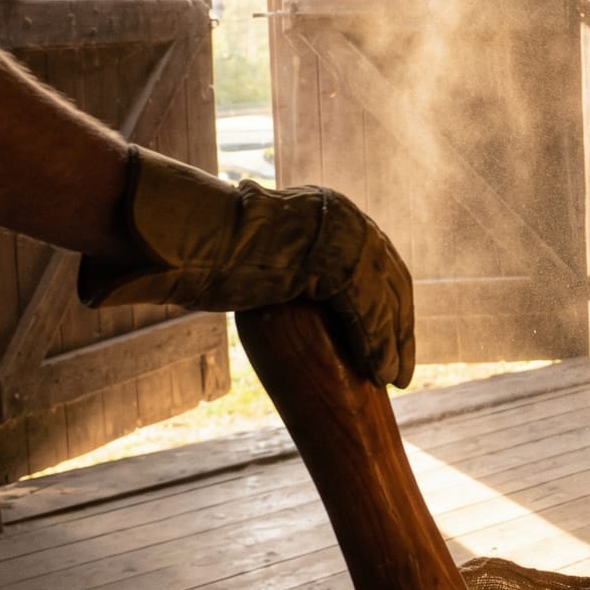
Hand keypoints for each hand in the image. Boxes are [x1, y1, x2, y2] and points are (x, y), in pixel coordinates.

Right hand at [78, 147, 415, 386]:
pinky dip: (376, 342)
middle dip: (400, 328)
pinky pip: (364, 308)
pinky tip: (380, 370)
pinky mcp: (328, 258)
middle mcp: (345, 217)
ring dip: (393, 343)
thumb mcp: (268, 254)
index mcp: (334, 211)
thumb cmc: (210, 251)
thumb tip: (301, 294)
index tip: (396, 340)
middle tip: (403, 369)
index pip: (378, 262)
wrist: (186, 234)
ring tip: (394, 379)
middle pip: (390, 279)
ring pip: (383, 297)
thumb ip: (295, 266)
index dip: (391, 305)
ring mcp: (339, 235)